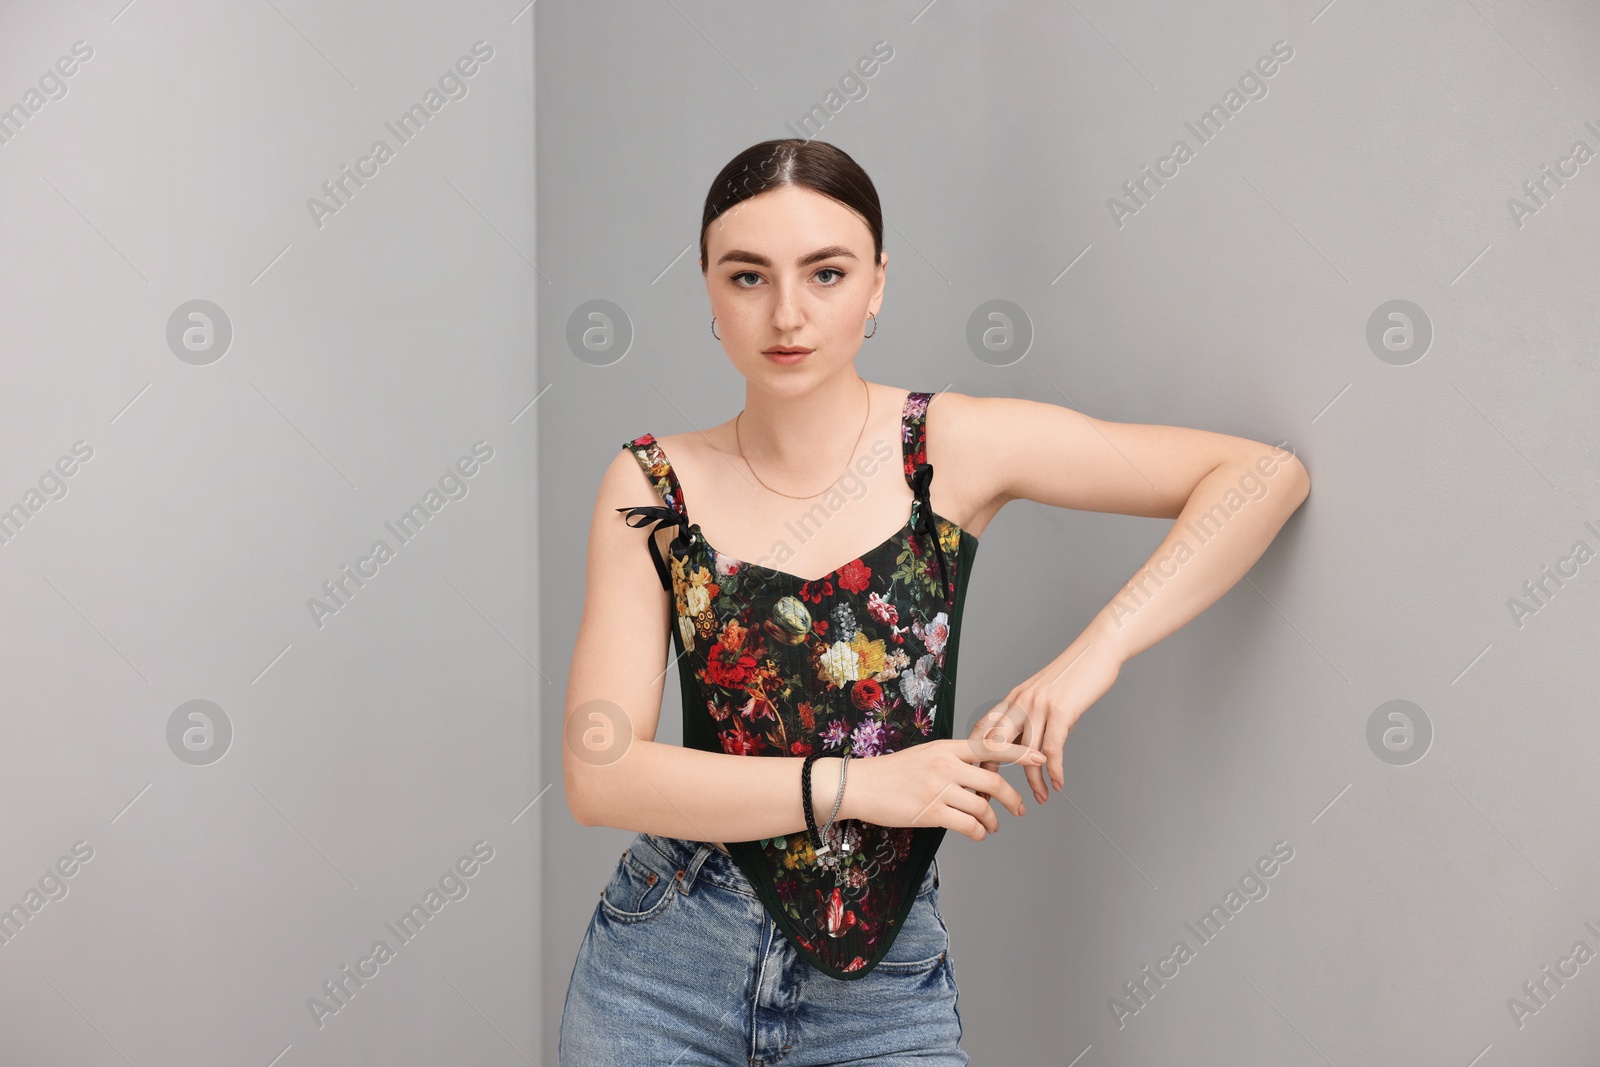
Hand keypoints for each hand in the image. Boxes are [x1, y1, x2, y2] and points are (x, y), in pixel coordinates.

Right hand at [844, 739, 1045, 841]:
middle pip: (994, 781)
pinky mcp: (931, 812)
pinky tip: (977, 833)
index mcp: (946, 748)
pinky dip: (978, 832)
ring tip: (993, 826)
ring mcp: (939, 789)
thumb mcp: (925, 755)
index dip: (1020, 751)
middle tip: (1020, 808)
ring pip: (982, 807)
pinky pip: (968, 825)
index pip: (991, 746)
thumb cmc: (892, 772)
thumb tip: (979, 774)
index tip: (1039, 756)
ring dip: (993, 820)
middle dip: (1013, 798)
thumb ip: (952, 760)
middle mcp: (946, 765)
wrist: (861, 785)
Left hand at [969, 643, 1122, 804]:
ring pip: (1026, 752)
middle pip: (996, 743)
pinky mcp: (1060, 711)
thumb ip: (1033, 717)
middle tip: (992, 798)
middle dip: (991, 773)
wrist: (1096, 651)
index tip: (976, 777)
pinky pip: (1052, 749)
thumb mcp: (1044, 694)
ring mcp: (1039, 706)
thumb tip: (1028, 746)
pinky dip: (1055, 771)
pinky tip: (1057, 783)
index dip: (977, 756)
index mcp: (1014, 698)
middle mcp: (1021, 702)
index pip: (984, 729)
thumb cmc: (1073, 675)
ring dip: (1033, 781)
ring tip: (1039, 797)